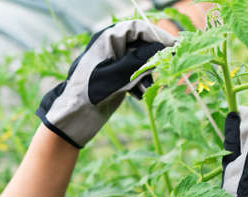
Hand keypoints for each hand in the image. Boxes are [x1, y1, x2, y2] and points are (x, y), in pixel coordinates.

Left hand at [36, 20, 174, 147]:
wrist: (74, 116)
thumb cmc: (91, 92)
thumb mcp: (117, 75)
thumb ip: (140, 60)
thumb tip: (161, 48)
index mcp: (107, 39)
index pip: (137, 28)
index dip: (156, 35)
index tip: (173, 46)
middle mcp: (111, 47)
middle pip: (141, 45)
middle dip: (152, 60)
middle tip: (163, 73)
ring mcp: (114, 62)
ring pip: (140, 61)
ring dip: (147, 74)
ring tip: (146, 89)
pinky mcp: (116, 77)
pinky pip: (135, 74)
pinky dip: (140, 83)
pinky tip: (139, 95)